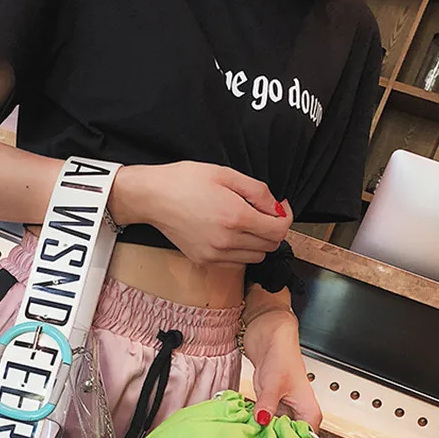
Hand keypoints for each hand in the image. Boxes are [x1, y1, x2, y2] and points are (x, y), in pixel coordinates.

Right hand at [110, 162, 291, 267]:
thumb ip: (258, 192)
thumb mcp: (226, 174)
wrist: (153, 198)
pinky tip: (231, 235)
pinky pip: (236, 263)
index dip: (285, 218)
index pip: (278, 230)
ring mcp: (215, 254)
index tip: (280, 208)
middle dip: (273, 229)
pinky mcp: (204, 261)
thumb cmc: (185, 181)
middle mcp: (227, 241)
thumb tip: (276, 208)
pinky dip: (241, 252)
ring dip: (258, 242)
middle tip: (263, 213)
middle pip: (270, 246)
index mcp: (235, 216)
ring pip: (256, 257)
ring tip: (245, 224)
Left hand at [243, 310, 321, 430]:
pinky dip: (256, 428)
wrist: (270, 342)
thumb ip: (268, 403)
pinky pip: (265, 426)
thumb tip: (262, 419)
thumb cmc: (281, 358)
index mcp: (310, 414)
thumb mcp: (273, 383)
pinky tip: (247, 430)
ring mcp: (285, 415)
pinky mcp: (272, 411)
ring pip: (276, 435)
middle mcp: (300, 417)